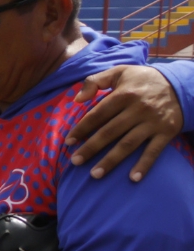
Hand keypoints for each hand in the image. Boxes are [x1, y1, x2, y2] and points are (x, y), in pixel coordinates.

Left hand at [68, 65, 183, 179]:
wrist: (181, 84)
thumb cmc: (143, 80)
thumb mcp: (120, 72)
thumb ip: (95, 80)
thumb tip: (77, 99)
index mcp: (124, 94)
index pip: (97, 114)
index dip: (81, 128)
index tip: (68, 142)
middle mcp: (138, 109)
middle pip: (110, 132)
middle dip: (91, 148)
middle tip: (75, 162)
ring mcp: (153, 122)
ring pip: (128, 144)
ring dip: (111, 160)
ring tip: (94, 174)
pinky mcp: (167, 132)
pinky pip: (154, 151)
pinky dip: (144, 165)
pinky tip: (133, 178)